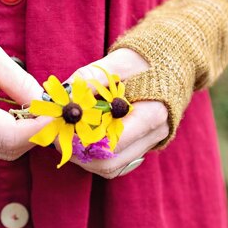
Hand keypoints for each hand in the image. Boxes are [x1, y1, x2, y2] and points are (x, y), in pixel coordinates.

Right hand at [0, 36, 49, 159]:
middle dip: (36, 134)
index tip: (55, 116)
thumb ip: (19, 82)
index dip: (36, 130)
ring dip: (27, 138)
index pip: (6, 135)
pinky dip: (13, 138)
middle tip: (53, 116)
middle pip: (7, 148)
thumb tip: (44, 105)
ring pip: (2, 152)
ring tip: (39, 116)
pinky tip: (21, 119)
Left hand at [61, 48, 168, 178]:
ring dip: (83, 158)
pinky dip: (94, 157)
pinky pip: (116, 162)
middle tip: (56, 138)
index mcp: (152, 113)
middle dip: (78, 153)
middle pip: (110, 162)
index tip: (60, 129)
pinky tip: (80, 140)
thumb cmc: (143, 60)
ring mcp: (148, 143)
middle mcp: (153, 135)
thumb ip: (90, 78)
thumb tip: (63, 95)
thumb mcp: (117, 63)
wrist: (171, 62)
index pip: (113, 141)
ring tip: (65, 139)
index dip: (81, 139)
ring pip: (111, 167)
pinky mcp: (141, 146)